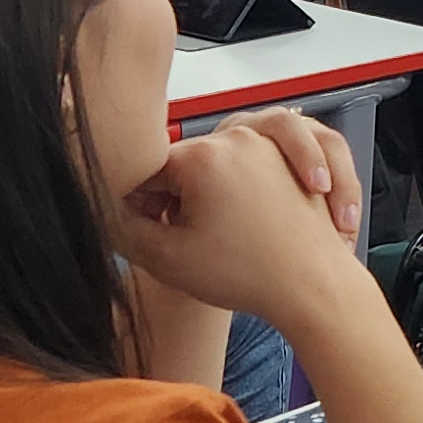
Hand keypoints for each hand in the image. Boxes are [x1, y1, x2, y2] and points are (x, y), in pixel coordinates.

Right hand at [113, 110, 371, 325]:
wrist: (314, 286)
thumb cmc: (252, 274)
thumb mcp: (166, 259)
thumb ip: (124, 228)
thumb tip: (108, 209)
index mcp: (202, 155)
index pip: (146, 170)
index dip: (141, 205)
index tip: (150, 230)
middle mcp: (238, 137)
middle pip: (183, 163)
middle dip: (175, 197)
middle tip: (183, 236)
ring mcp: (269, 145)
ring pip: (216, 161)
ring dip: (207, 191)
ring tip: (214, 229)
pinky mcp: (291, 158)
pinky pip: (250, 163)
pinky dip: (240, 187)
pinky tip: (242, 222)